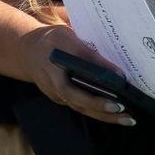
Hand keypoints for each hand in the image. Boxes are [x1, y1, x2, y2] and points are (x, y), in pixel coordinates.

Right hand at [17, 24, 136, 125]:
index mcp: (56, 53)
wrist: (27, 53)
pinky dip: (99, 113)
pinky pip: (80, 108)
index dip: (98, 68)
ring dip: (104, 115)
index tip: (118, 76)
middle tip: (120, 107)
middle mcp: (52, 76)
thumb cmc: (54, 41)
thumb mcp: (69, 35)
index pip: (78, 61)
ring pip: (79, 107)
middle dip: (97, 103)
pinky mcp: (60, 99)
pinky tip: (117, 116)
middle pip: (74, 95)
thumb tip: (117, 71)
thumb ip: (89, 50)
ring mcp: (54, 91)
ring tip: (128, 119)